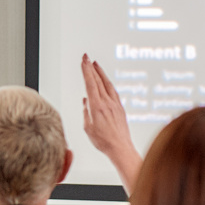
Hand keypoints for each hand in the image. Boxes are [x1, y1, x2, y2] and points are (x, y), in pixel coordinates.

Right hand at [81, 54, 141, 191]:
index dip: (86, 70)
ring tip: (96, 64)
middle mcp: (107, 102)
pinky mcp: (120, 108)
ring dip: (101, 73)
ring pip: (107, 84)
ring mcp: (115, 104)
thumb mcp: (88, 127)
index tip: (83, 60)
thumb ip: (86, 112)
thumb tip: (85, 102)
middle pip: (98, 80)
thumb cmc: (103, 141)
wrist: (120, 148)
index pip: (90, 83)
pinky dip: (108, 83)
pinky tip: (106, 81)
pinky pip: (113, 91)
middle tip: (86, 57)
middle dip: (91, 67)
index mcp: (96, 106)